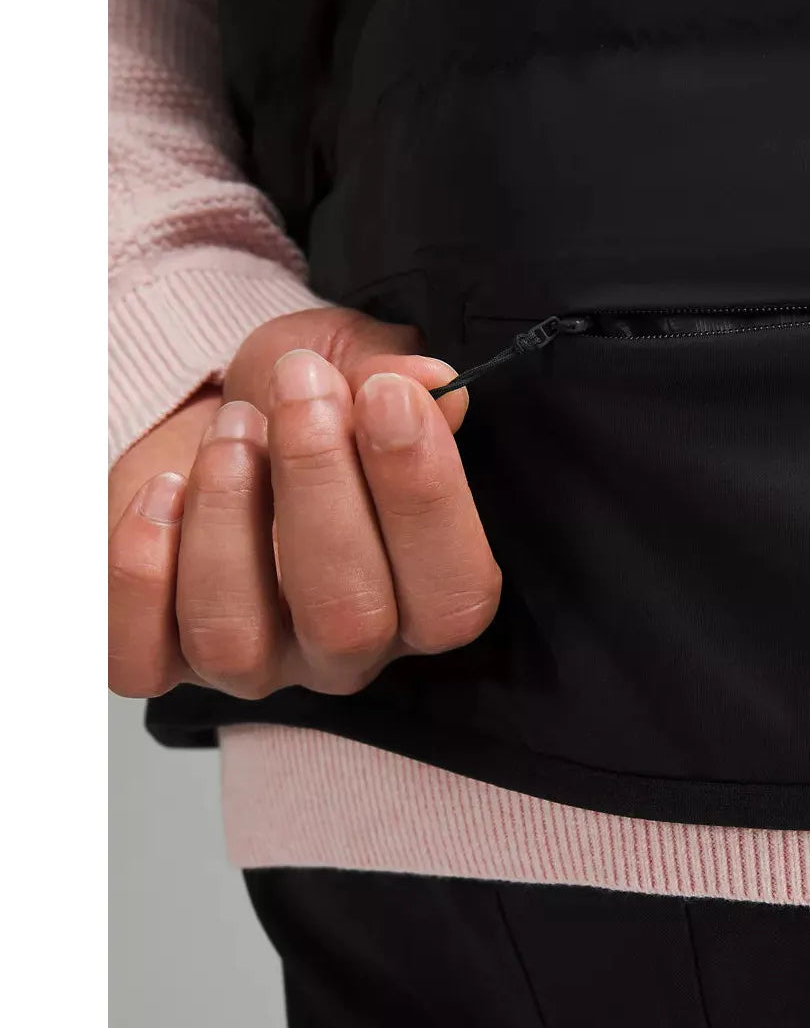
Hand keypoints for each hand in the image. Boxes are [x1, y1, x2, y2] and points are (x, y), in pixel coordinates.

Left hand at [108, 307, 500, 698]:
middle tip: (300, 387)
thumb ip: (397, 376)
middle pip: (349, 620)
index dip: (426, 500)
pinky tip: (161, 490)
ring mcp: (253, 661)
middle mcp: (346, 645)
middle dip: (320, 488)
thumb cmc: (297, 403)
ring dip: (227, 520)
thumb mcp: (355, 366)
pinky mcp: (160, 659)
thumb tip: (432, 384)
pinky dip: (140, 572)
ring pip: (236, 641)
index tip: (388, 396)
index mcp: (422, 592)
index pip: (452, 594)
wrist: (209, 412)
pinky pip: (139, 658)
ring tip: (231, 429)